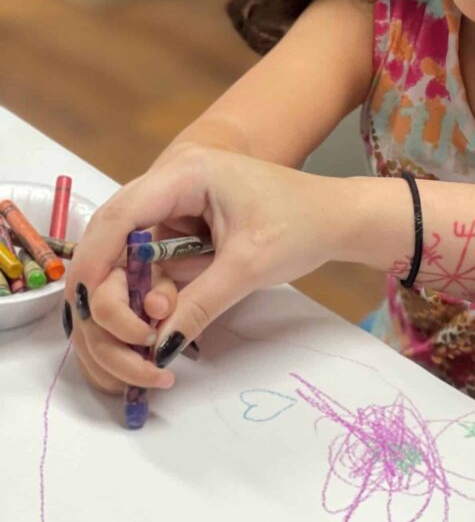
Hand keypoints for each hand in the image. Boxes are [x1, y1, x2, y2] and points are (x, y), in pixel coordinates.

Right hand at [65, 146, 342, 387]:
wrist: (339, 217)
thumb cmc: (302, 224)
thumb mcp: (250, 265)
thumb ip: (199, 304)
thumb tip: (157, 347)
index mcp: (186, 174)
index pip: (119, 216)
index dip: (95, 262)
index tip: (89, 307)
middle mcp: (172, 186)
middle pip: (112, 239)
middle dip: (114, 290)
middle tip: (136, 333)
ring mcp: (176, 209)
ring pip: (128, 259)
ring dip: (134, 299)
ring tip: (158, 331)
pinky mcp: (184, 233)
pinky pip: (152, 267)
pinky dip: (154, 296)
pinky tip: (168, 319)